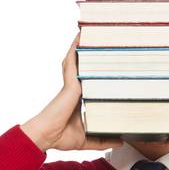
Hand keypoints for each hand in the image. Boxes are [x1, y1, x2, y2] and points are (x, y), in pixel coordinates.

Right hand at [20, 37, 121, 151]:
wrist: (46, 137)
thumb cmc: (61, 137)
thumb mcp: (89, 139)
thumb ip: (104, 139)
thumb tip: (121, 140)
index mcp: (80, 98)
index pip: (91, 79)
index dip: (98, 68)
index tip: (111, 59)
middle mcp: (75, 88)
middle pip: (85, 65)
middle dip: (92, 51)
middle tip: (105, 37)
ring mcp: (71, 84)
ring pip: (78, 59)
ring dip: (84, 44)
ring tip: (94, 29)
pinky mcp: (69, 83)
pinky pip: (73, 61)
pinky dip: (76, 48)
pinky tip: (81, 36)